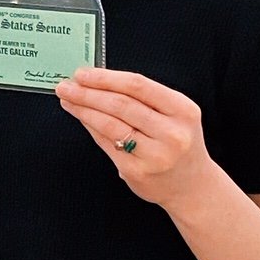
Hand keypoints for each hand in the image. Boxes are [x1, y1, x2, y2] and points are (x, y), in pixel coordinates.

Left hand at [53, 66, 217, 212]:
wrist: (193, 185)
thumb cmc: (177, 142)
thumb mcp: (174, 114)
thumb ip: (142, 98)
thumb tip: (95, 81)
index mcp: (182, 110)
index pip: (138, 86)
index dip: (106, 78)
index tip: (82, 73)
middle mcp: (172, 133)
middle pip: (120, 104)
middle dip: (87, 93)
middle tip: (66, 86)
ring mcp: (155, 155)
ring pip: (110, 125)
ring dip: (83, 110)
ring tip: (68, 100)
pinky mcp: (137, 172)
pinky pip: (107, 144)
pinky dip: (91, 128)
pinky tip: (81, 118)